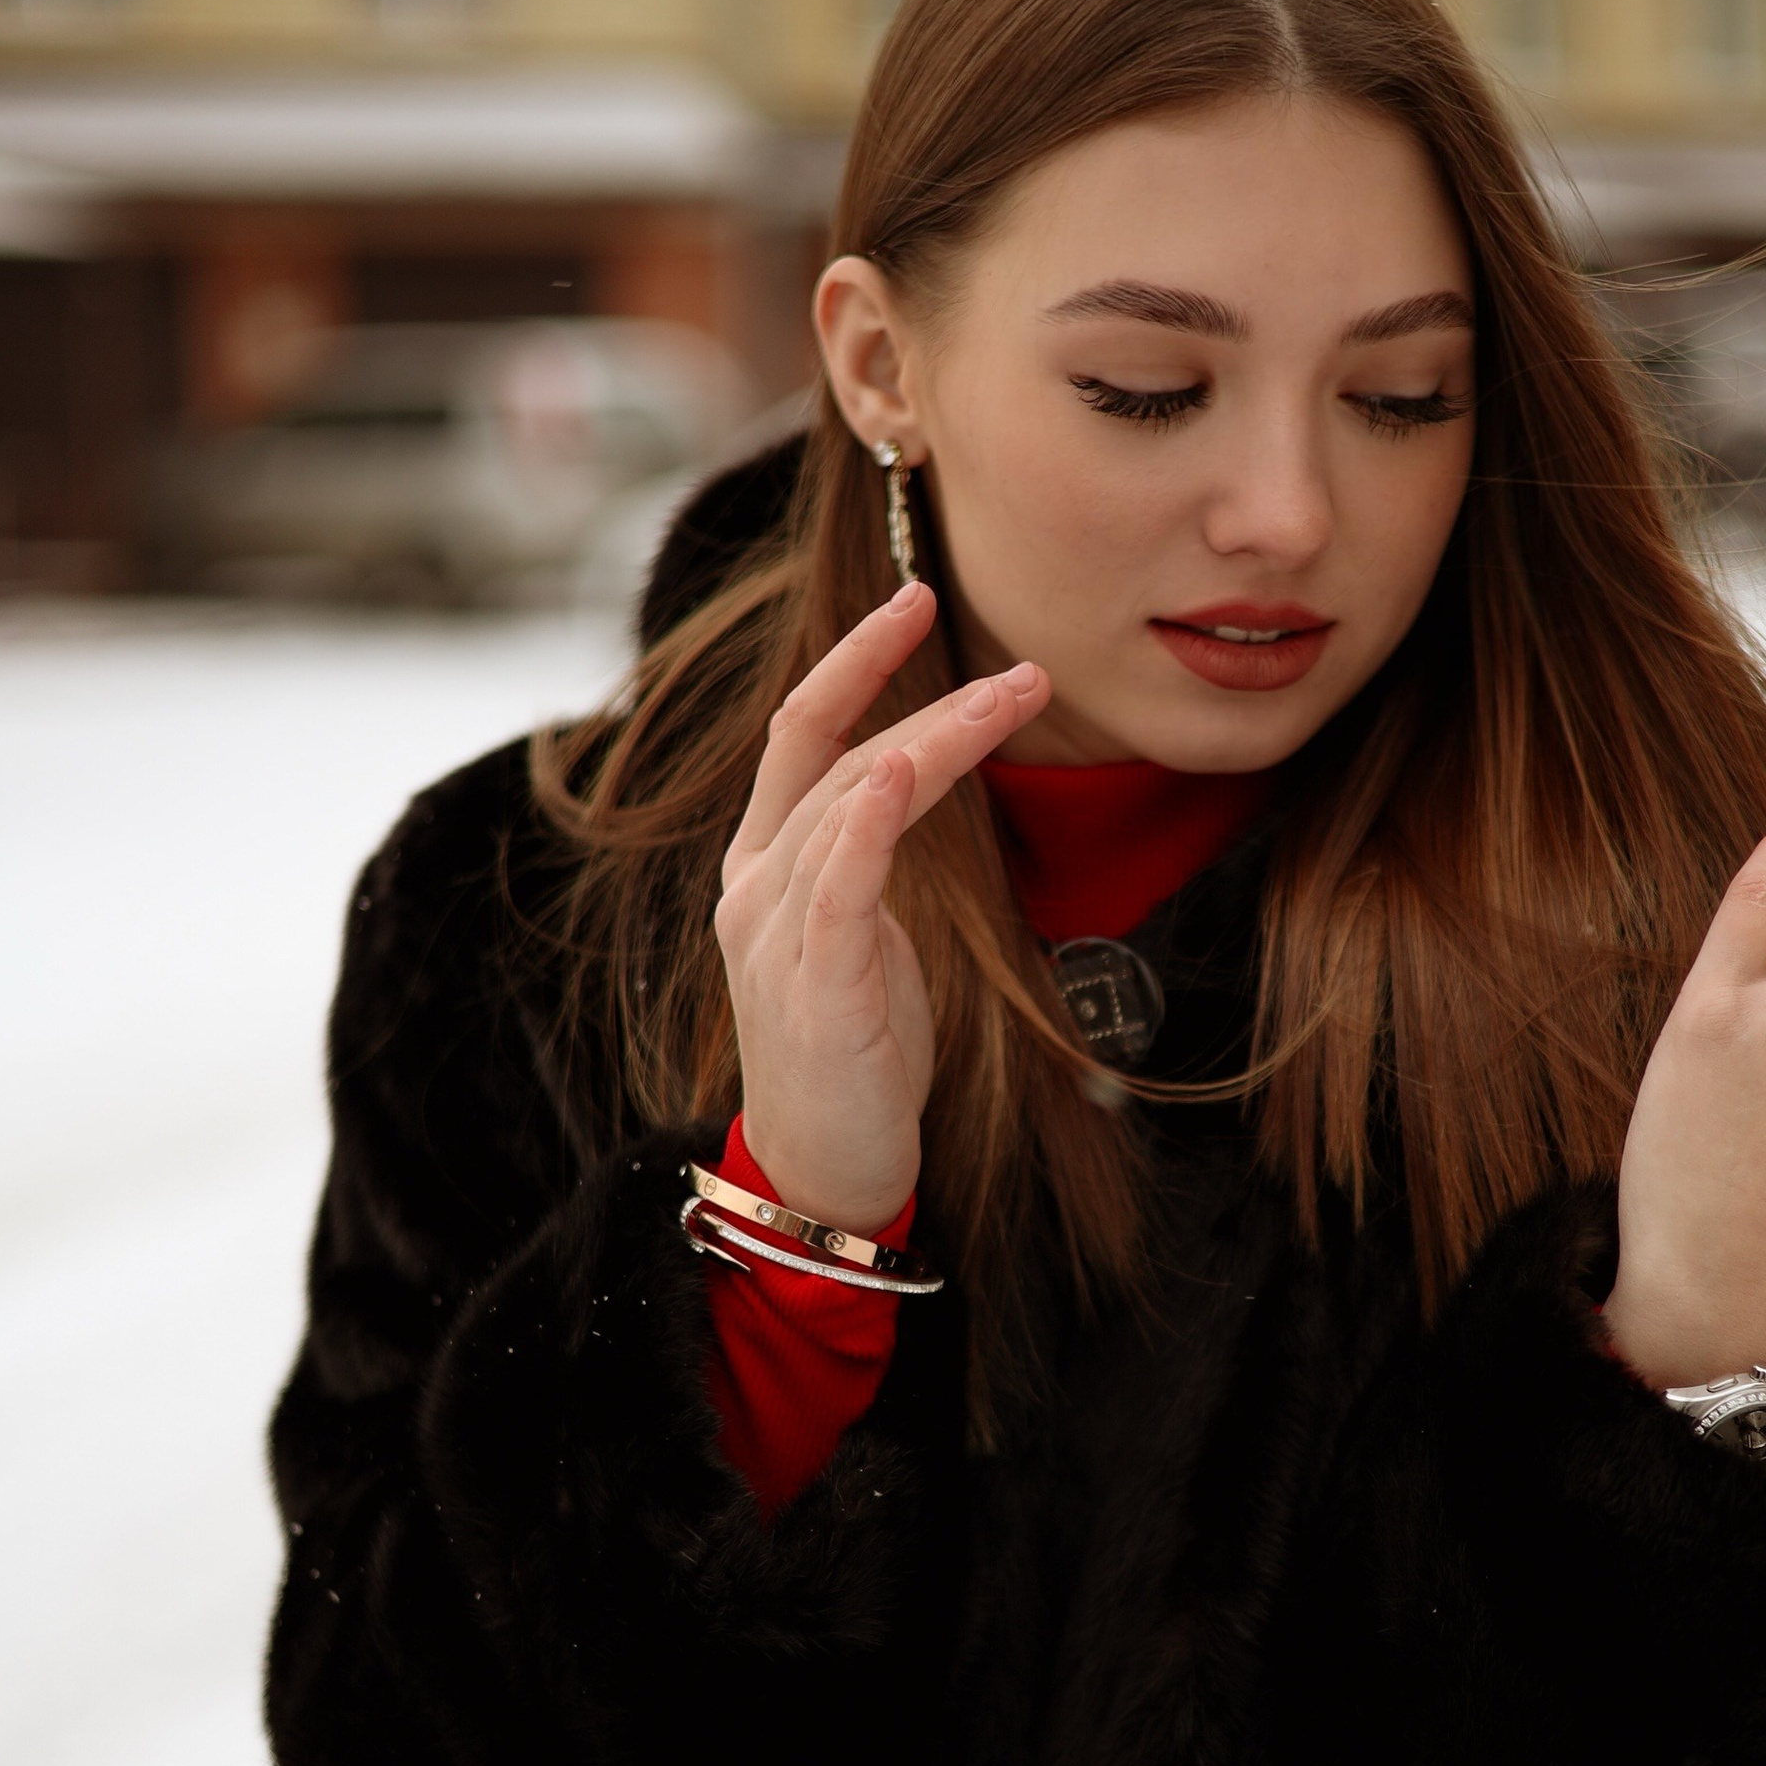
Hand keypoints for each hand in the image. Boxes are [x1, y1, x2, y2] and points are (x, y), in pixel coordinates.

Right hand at [715, 582, 1051, 1234]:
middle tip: (1006, 654)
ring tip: (1010, 695)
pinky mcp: (816, 986)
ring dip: (938, 739)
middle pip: (838, 754)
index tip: (915, 598)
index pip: (801, 733)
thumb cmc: (854, 1051)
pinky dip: (868, 823)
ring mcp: (776, 933)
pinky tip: (906, 770)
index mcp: (763, 865)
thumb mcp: (862, 933)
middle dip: (918, 688)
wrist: (823, 1168)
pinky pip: (839, 886)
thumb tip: (917, 776)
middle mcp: (755, 885)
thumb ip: (868, 856)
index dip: (854, 660)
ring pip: (853, 802)